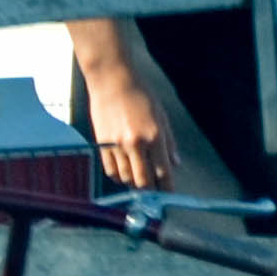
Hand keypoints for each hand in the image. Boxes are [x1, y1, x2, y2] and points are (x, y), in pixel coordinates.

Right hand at [81, 65, 177, 192]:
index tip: (168, 195)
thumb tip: (175, 164)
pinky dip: (118, 175)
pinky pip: (110, 170)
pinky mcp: (101, 144)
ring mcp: (116, 145)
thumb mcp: (162, 116)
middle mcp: (136, 144)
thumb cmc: (141, 94)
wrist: (112, 80)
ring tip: (139, 179)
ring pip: (126, 178)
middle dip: (150, 191)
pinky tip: (124, 171)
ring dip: (133, 183)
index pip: (163, 172)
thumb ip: (169, 143)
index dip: (167, 188)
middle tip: (153, 192)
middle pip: (143, 182)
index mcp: (155, 137)